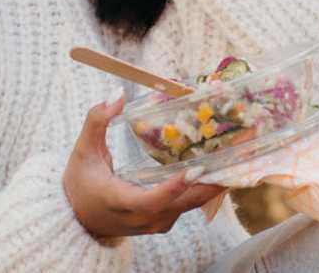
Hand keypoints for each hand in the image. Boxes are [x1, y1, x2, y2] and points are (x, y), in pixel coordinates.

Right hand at [62, 97, 228, 237]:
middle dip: (214, 181)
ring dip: (216, 182)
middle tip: (240, 156)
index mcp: (121, 202)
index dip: (173, 187)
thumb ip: (96, 121)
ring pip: (192, 204)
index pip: (151, 200)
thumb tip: (117, 95)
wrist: (78, 219)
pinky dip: (206, 186)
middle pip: (184, 203)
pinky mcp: (164, 221)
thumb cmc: (80, 184)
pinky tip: (223, 166)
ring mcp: (156, 222)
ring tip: (241, 157)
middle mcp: (143, 218)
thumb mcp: (82, 151)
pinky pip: (190, 204)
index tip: (194, 170)